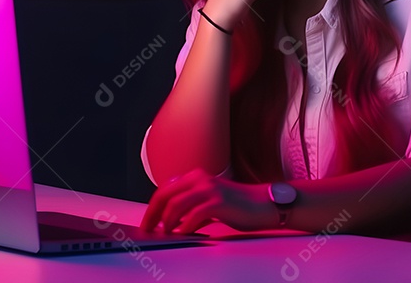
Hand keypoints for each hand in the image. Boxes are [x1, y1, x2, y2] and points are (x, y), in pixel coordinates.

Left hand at [139, 169, 275, 233]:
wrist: (263, 204)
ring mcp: (209, 189)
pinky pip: (194, 214)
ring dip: (167, 221)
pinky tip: (185, 233)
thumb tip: (171, 223)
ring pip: (176, 204)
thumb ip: (191, 207)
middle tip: (149, 229)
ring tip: (166, 233)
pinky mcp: (219, 202)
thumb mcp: (209, 201)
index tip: (147, 222)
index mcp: (196, 177)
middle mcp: (200, 179)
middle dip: (153, 214)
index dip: (153, 207)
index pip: (165, 190)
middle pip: (165, 195)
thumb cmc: (237, 205)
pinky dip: (186, 226)